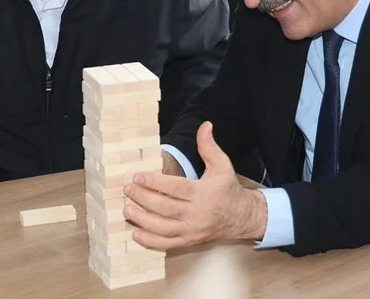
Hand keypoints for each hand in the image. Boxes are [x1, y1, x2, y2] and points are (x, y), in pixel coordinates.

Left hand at [124, 122, 267, 249]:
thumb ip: (209, 146)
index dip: (155, 182)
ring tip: (127, 209)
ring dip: (142, 220)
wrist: (243, 217)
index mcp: (203, 193)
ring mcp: (192, 230)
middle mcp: (196, 214)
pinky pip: (167, 244)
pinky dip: (150, 241)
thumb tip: (205, 125)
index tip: (137, 176)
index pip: (175, 188)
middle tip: (128, 189)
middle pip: (165, 208)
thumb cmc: (228, 189)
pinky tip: (135, 232)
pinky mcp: (189, 241)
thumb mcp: (222, 165)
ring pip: (163, 228)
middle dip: (143, 199)